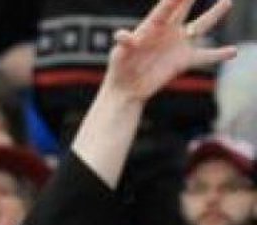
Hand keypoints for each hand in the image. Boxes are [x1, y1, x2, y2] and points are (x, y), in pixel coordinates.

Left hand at [102, 0, 235, 102]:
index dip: (173, 0)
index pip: (164, 9)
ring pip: (200, 26)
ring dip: (214, 14)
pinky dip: (220, 55)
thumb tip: (122, 35)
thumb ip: (124, 43)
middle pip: (183, 9)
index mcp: (151, 27)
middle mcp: (168, 31)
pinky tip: (233, 51)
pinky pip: (206, 56)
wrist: (127, 88)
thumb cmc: (120, 67)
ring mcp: (178, 45)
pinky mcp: (184, 61)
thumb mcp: (120, 54)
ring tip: (227, 2)